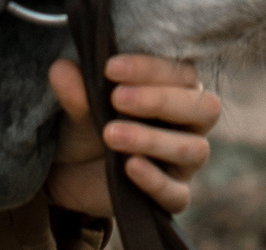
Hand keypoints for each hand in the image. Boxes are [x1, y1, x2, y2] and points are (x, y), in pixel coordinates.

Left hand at [44, 53, 221, 216]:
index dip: (149, 69)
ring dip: (152, 139)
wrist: (69, 171)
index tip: (110, 68)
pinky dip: (155, 180)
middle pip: (204, 108)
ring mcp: (184, 163)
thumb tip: (61, 69)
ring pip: (193, 149)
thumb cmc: (87, 124)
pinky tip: (129, 167)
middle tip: (116, 98)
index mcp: (176, 90)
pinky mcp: (171, 196)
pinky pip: (177, 193)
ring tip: (111, 134)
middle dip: (160, 100)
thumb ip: (75, 88)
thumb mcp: (77, 105)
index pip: (182, 73)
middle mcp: (189, 124)